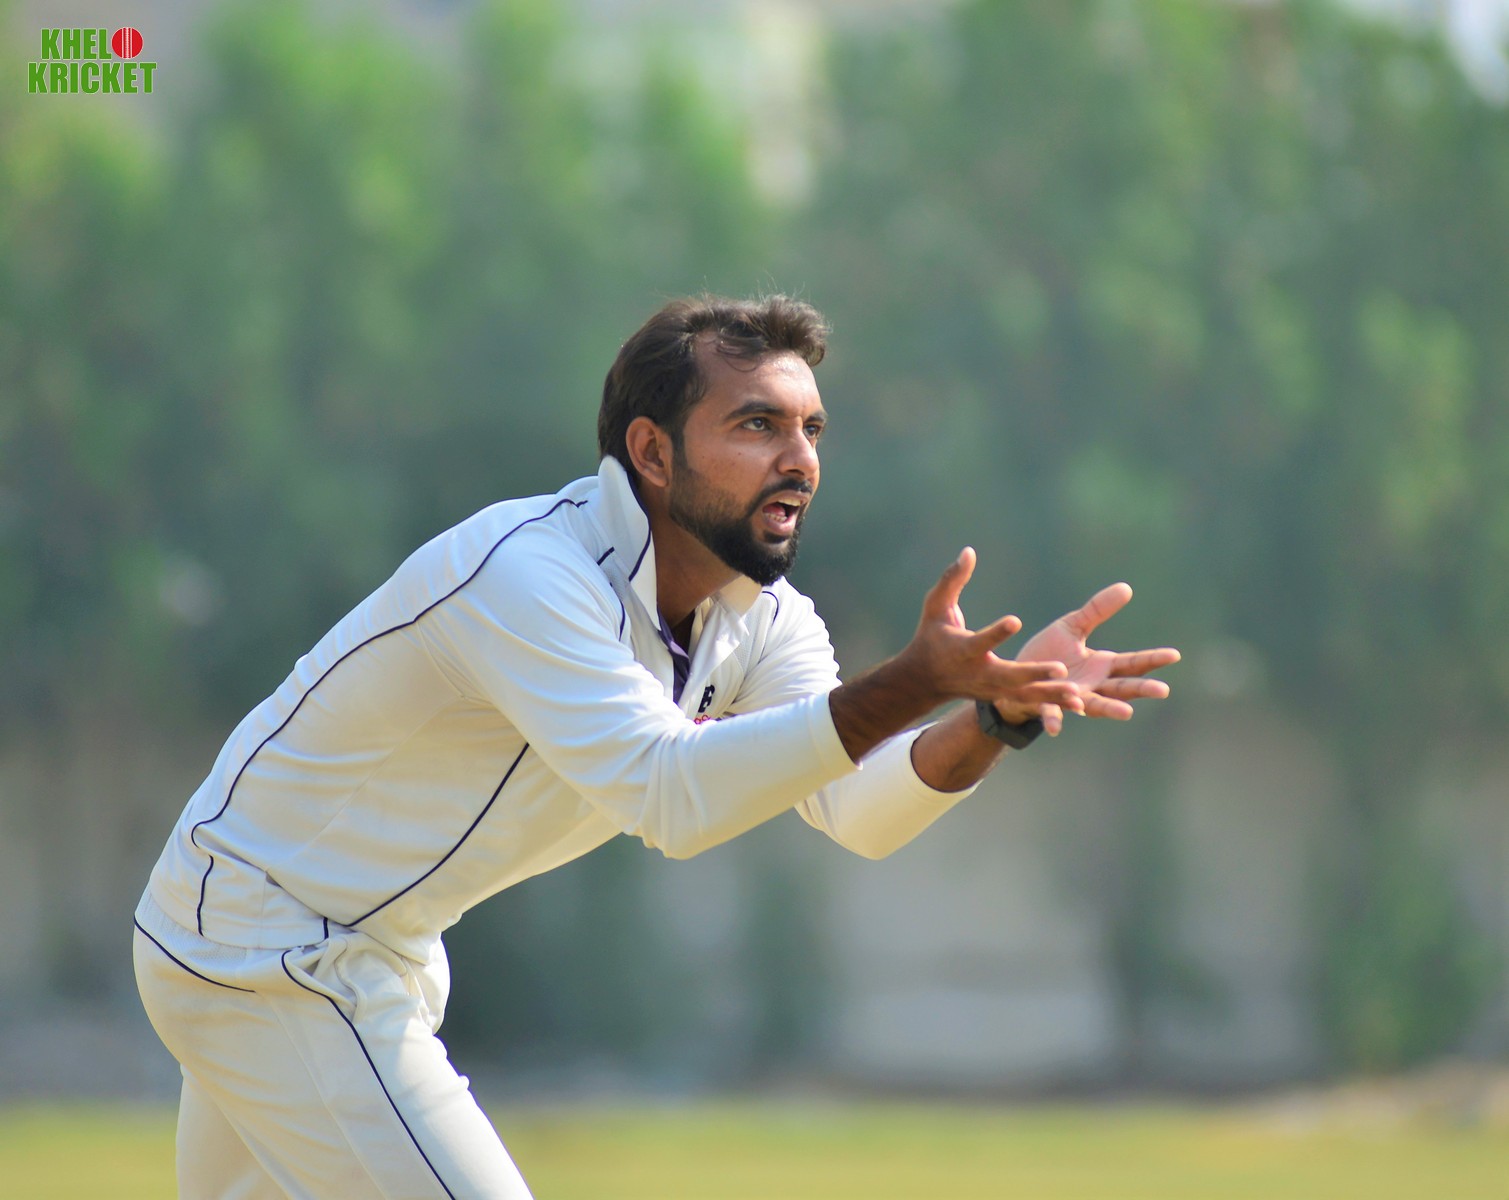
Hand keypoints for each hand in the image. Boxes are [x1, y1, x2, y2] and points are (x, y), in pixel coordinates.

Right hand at [898, 547, 1083, 720]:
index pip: (980, 642)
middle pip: (1009, 675)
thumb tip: (969, 551)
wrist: (925, 679)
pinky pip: (1028, 702)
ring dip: (1050, 694)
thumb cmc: (931, 636)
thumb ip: (952, 580)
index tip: (1015, 621)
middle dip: (1033, 673)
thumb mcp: (936, 606)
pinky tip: (1078, 705)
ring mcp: (991, 689)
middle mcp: (979, 672)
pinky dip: (1052, 704)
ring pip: (1023, 694)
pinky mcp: (1001, 697)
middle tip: (1061, 668)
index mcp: (963, 649)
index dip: (997, 633)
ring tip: (1077, 694)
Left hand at [1015, 582, 1179, 731]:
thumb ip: (1097, 610)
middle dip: (1142, 689)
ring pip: (1094, 705)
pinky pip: (1052, 713)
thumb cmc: (1048, 654)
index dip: (1153, 659)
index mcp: (1102, 666)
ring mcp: (1072, 698)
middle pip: (1122, 688)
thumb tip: (1127, 588)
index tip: (1174, 655)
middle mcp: (1092, 686)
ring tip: (1128, 713)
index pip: (1133, 663)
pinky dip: (1055, 719)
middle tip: (1163, 690)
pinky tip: (1056, 728)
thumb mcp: (1072, 626)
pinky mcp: (1046, 704)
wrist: (1016, 675)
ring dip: (1110, 709)